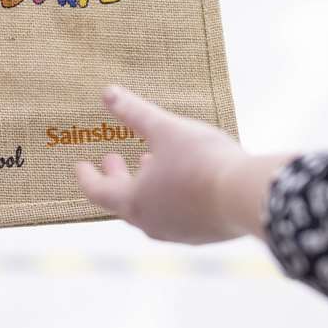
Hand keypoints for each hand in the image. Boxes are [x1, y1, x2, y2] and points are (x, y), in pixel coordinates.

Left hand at [75, 85, 290, 244]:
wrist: (247, 196)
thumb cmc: (201, 161)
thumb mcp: (166, 129)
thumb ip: (135, 112)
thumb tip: (107, 92)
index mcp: (135, 201)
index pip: (98, 192)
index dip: (87, 176)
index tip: (79, 165)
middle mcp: (152, 223)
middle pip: (124, 201)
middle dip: (117, 177)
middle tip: (112, 159)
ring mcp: (178, 232)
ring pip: (151, 210)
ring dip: (146, 186)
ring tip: (151, 164)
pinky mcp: (203, 234)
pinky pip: (177, 215)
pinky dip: (170, 197)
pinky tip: (184, 182)